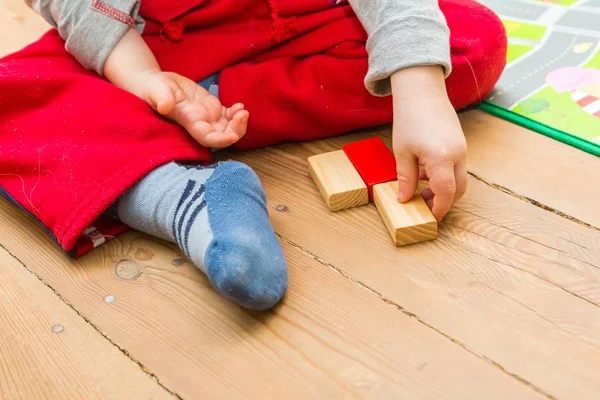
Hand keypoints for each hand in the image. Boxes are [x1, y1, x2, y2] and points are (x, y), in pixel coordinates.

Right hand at [141, 71, 247, 147]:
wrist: (155, 85)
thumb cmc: (153, 88)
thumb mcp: (156, 89)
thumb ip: (161, 97)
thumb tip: (164, 106)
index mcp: (188, 122)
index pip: (207, 138)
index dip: (221, 140)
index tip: (234, 135)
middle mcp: (199, 124)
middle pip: (222, 136)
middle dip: (236, 130)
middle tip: (243, 115)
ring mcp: (207, 117)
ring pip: (228, 128)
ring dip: (239, 123)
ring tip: (243, 111)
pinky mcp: (211, 109)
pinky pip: (228, 117)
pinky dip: (236, 114)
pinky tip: (240, 106)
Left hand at [390, 66, 466, 220]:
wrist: (422, 90)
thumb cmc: (409, 118)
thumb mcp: (402, 152)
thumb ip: (406, 178)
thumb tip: (405, 199)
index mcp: (441, 159)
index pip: (446, 193)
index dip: (438, 208)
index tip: (428, 217)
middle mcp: (457, 155)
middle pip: (459, 189)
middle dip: (443, 202)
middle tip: (423, 205)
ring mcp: (461, 148)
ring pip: (459, 178)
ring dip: (444, 188)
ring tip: (420, 188)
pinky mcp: (460, 142)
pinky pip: (457, 166)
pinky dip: (445, 175)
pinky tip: (425, 172)